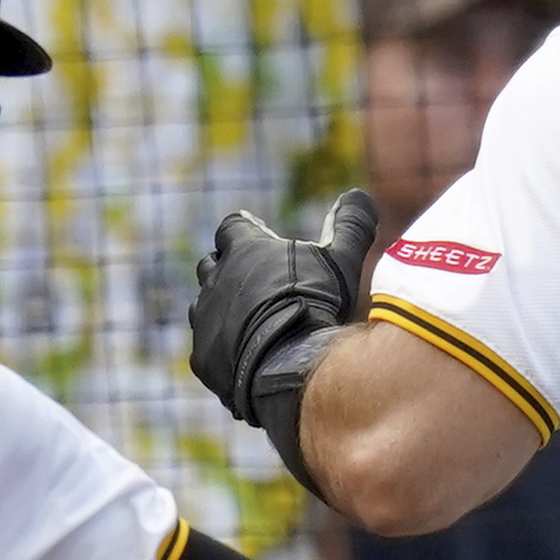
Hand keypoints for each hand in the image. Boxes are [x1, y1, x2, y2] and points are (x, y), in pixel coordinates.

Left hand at [190, 190, 378, 425]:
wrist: (291, 365)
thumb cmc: (316, 305)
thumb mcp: (342, 259)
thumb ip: (351, 224)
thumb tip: (358, 194)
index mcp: (244, 249)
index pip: (232, 226)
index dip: (244, 230)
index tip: (255, 232)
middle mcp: (215, 279)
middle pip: (210, 264)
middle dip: (226, 268)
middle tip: (250, 279)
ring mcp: (204, 319)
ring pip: (202, 305)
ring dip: (219, 307)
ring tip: (244, 318)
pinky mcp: (203, 356)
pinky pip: (205, 348)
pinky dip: (220, 349)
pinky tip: (241, 357)